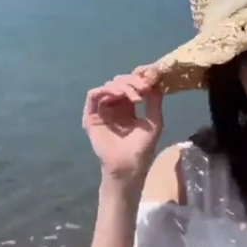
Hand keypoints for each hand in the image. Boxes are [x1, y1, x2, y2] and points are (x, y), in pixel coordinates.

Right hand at [82, 66, 163, 188]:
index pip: (131, 85)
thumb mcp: (154, 122)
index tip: (150, 81)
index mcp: (128, 107)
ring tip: (134, 96)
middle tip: (143, 88)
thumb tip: (155, 81)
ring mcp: (102, 110)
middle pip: (119, 82)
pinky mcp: (91, 116)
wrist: (128, 166)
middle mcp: (114, 106)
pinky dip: (105, 90)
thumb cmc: (141, 148)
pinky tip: (119, 95)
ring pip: (108, 86)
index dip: (139, 79)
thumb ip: (154, 102)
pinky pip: (93, 96)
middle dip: (132, 82)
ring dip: (122, 86)